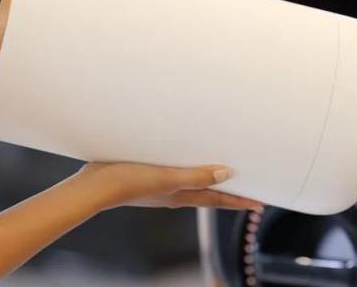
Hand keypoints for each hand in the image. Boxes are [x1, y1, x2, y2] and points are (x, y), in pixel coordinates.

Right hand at [77, 162, 263, 210]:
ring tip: (222, 165)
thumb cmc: (130, 183)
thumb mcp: (168, 178)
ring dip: (209, 175)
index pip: (218, 200)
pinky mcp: (148, 172)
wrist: (96, 184)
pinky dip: (187, 164)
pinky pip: (176, 169)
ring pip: (193, 180)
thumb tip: (227, 174)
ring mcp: (161, 184)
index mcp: (182, 195)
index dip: (240, 201)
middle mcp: (175, 192)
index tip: (260, 202)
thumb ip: (197, 176)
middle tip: (248, 183)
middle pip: (209, 191)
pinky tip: (183, 153)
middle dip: (229, 189)